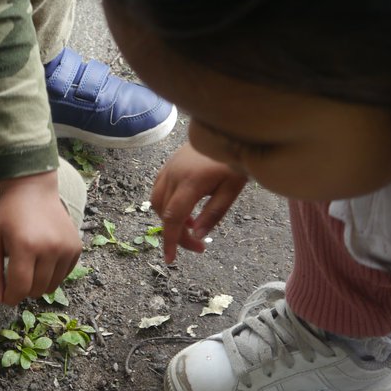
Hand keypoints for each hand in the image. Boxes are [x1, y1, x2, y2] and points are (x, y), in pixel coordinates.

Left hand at [0, 171, 81, 305]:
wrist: (33, 189)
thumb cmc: (7, 215)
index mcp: (25, 246)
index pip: (20, 288)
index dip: (10, 298)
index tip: (4, 297)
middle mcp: (50, 248)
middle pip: (36, 290)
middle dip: (22, 290)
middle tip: (15, 276)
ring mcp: (67, 248)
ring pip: (51, 287)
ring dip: (37, 284)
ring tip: (28, 266)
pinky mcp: (76, 248)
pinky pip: (63, 276)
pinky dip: (51, 275)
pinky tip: (42, 259)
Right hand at [151, 142, 247, 262]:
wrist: (229, 130)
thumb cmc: (234, 160)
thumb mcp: (232, 189)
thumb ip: (214, 213)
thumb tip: (198, 235)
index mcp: (190, 183)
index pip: (173, 218)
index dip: (171, 241)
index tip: (171, 260)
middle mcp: (173, 175)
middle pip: (164, 213)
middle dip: (176, 234)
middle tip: (197, 245)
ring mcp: (168, 169)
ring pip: (157, 202)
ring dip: (169, 219)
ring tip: (192, 225)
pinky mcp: (168, 165)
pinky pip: (159, 190)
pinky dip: (166, 205)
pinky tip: (185, 209)